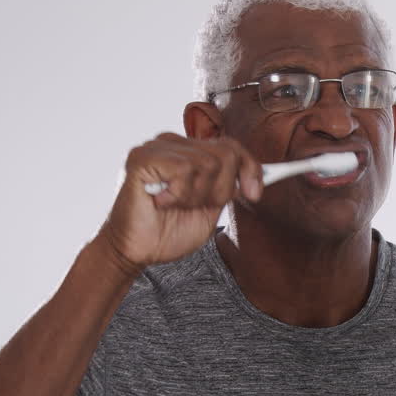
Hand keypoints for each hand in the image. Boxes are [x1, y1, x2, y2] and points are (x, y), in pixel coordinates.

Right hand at [99, 134, 262, 271]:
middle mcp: (174, 144)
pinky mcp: (142, 157)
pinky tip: (161, 201)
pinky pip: (185, 169)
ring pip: (208, 163)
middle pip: (227, 154)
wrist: (136, 252)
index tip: (254, 194)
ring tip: (174, 204)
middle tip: (196, 207)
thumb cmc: (169, 231)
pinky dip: (179, 194)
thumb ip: (230, 186)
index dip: (251, 168)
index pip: (231, 146)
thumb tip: (258, 174)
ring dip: (197, 196)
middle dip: (221, 190)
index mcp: (189, 152)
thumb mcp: (211, 207)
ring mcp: (157, 147)